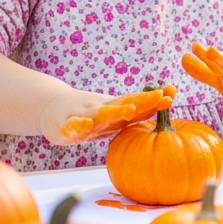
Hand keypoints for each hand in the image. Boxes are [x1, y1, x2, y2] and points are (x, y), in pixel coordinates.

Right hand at [44, 86, 174, 144]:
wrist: (50, 109)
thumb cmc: (89, 113)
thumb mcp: (114, 112)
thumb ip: (138, 109)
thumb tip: (169, 100)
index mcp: (113, 108)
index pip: (136, 102)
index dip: (153, 101)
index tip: (172, 94)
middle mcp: (100, 109)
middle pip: (122, 104)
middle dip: (141, 101)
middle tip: (159, 96)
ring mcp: (82, 117)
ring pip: (99, 114)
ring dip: (114, 112)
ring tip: (129, 110)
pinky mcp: (63, 128)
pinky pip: (71, 128)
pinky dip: (78, 126)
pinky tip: (86, 125)